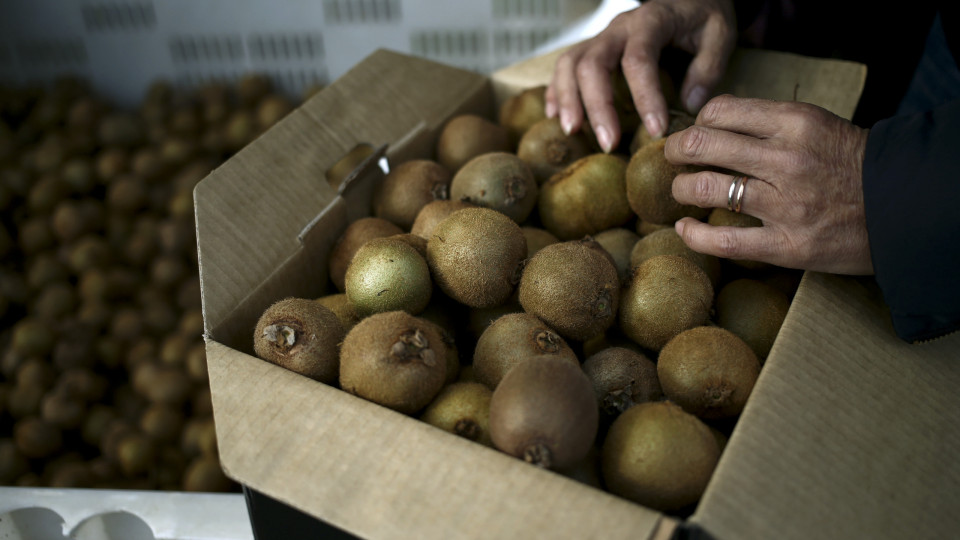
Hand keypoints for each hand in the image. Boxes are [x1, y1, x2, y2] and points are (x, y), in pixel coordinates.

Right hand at [545, 0, 735, 152]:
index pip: (638, 60)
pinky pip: (564, 67)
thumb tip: (690, 104)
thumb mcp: (719, 34)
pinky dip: (556, 92)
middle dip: (598, 106)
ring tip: (573, 132)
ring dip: (568, 100)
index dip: (645, 97)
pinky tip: (557, 118)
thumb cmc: (701, 18)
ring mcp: (600, 37)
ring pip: (570, 64)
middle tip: (609, 144)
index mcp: (650, 21)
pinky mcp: (591, 48)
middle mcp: (618, 28)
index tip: (656, 131)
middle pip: (593, 64)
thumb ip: (708, 67)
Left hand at [666, 95, 872, 274]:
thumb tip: (711, 122)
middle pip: (703, 144)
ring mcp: (786, 204)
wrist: (902, 207)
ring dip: (682, 189)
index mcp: (796, 122)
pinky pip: (724, 241)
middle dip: (676, 151)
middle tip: (673, 158)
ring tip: (682, 191)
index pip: (720, 111)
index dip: (696, 123)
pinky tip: (684, 229)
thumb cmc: (853, 165)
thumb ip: (770, 123)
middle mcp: (787, 159)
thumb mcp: (818, 126)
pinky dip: (694, 235)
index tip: (694, 134)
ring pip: (707, 188)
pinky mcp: (787, 245)